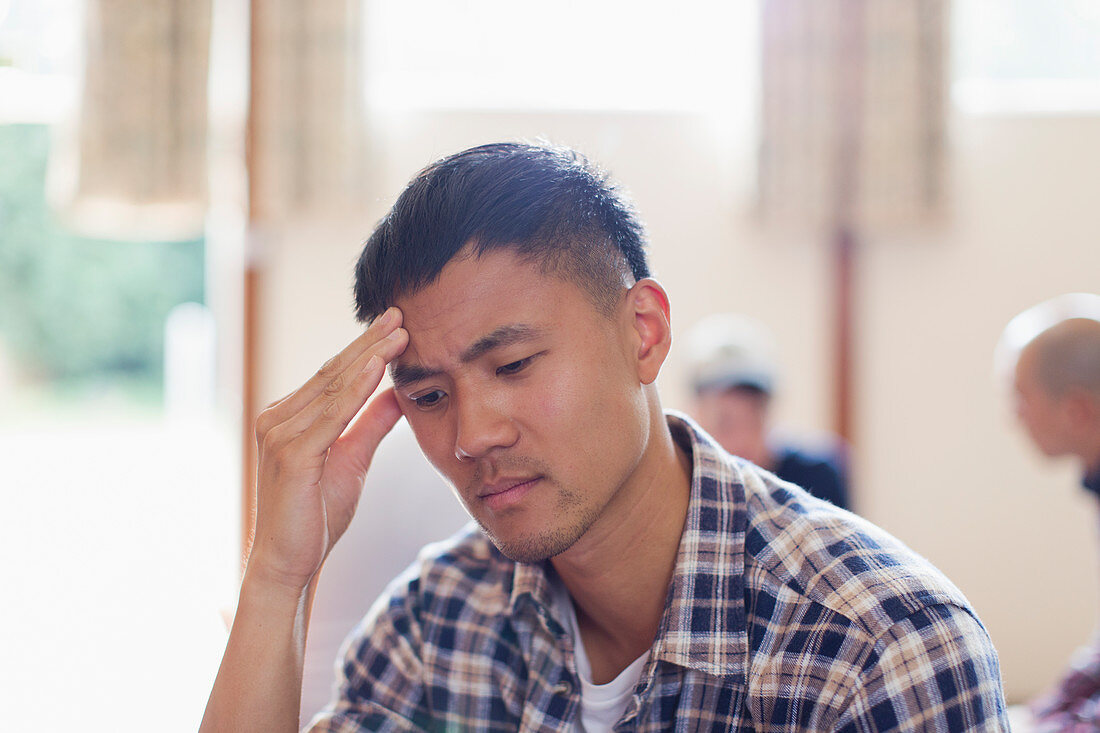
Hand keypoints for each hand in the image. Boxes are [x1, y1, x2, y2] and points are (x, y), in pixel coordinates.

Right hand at [247, 307, 408, 592]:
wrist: (289, 563)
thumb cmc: (316, 515)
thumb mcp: (352, 459)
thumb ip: (370, 425)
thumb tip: (397, 395)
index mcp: (288, 417)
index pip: (334, 374)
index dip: (365, 348)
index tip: (396, 324)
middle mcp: (276, 418)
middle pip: (333, 371)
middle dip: (369, 341)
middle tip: (400, 313)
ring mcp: (278, 433)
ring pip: (333, 387)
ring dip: (368, 357)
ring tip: (399, 332)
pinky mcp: (290, 452)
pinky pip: (330, 414)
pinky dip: (355, 388)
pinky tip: (378, 366)